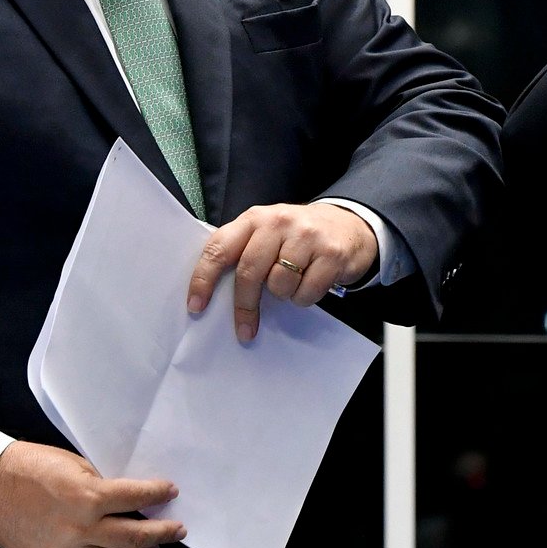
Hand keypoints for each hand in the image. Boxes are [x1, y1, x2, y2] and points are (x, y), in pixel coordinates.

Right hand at [0, 440, 182, 547]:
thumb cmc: (29, 468)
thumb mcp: (75, 465)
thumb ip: (102, 485)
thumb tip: (130, 496)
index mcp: (87, 498)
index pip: (137, 498)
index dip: (159, 494)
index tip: (170, 492)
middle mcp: (79, 529)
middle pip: (135, 538)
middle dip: (162, 534)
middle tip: (177, 530)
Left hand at [187, 202, 378, 338]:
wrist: (350, 224)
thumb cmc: (298, 236)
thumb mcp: (267, 233)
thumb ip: (243, 252)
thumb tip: (215, 294)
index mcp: (255, 218)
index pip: (219, 248)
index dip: (203, 279)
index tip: (196, 306)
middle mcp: (278, 221)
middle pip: (249, 271)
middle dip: (245, 306)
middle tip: (245, 329)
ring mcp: (307, 235)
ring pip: (279, 284)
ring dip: (284, 294)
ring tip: (293, 282)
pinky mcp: (331, 252)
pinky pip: (306, 292)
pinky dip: (305, 297)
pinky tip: (311, 283)